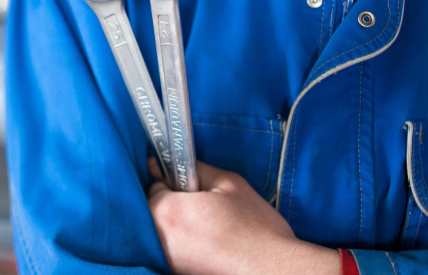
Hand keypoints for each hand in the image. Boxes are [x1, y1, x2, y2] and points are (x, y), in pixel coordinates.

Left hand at [146, 158, 339, 274]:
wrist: (274, 270)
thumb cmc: (255, 228)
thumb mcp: (228, 184)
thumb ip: (194, 169)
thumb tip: (161, 163)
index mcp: (168, 210)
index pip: (154, 188)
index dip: (174, 185)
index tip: (192, 190)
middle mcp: (160, 237)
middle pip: (152, 211)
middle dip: (171, 205)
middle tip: (202, 210)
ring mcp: (167, 259)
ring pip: (160, 231)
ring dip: (176, 226)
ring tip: (207, 228)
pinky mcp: (176, 272)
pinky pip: (170, 250)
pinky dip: (183, 245)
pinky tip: (205, 245)